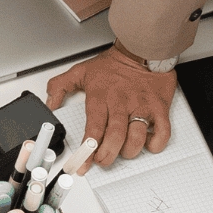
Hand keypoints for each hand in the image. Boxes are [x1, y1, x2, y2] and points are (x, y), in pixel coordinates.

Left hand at [45, 48, 175, 169]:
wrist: (144, 49)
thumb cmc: (115, 64)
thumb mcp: (81, 71)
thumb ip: (60, 86)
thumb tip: (50, 103)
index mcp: (102, 97)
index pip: (93, 129)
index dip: (87, 150)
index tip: (82, 163)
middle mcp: (122, 104)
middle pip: (114, 137)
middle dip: (106, 155)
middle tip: (102, 160)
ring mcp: (142, 107)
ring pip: (137, 138)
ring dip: (129, 152)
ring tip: (123, 152)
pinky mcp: (159, 108)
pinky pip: (162, 132)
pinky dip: (156, 144)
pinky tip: (148, 144)